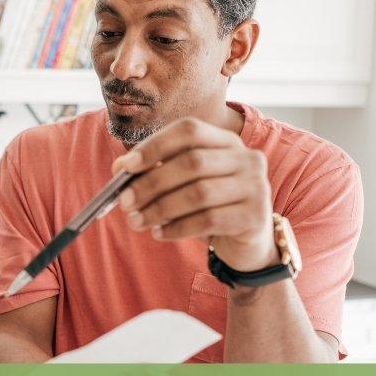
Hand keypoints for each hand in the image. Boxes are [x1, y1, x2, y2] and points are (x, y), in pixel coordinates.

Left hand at [111, 117, 277, 271]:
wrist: (247, 244)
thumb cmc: (209, 208)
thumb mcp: (181, 187)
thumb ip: (153, 172)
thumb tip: (119, 168)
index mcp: (226, 141)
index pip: (189, 130)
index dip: (155, 145)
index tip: (125, 166)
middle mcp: (246, 158)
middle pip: (192, 162)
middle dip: (151, 183)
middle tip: (125, 202)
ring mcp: (256, 186)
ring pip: (199, 193)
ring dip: (160, 209)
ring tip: (136, 221)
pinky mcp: (255, 217)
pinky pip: (209, 220)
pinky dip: (177, 228)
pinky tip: (159, 233)